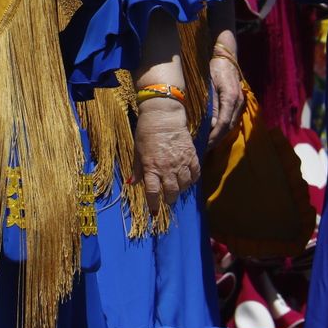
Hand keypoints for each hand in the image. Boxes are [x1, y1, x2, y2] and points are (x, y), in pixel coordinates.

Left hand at [133, 98, 199, 219]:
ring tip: (177, 189)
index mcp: (151, 167)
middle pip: (171, 192)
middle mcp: (167, 168)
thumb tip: (132, 183)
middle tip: (167, 199)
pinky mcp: (192, 156)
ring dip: (180, 190)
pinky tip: (188, 179)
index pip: (152, 192)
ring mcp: (181, 162)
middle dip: (169, 199)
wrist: (163, 116)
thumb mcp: (138, 151)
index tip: (154, 211)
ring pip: (184, 185)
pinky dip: (192, 180)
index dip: (153, 204)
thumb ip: (138, 169)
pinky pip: (195, 174)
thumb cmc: (146, 133)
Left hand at [208, 45, 244, 143]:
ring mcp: (240, 102)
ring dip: (220, 136)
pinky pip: (231, 119)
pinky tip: (213, 133)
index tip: (204, 144)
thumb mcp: (208, 84)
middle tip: (203, 148)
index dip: (214, 136)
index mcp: (231, 97)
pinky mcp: (238, 102)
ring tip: (206, 144)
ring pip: (231, 124)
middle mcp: (239, 101)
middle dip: (216, 139)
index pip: (224, 123)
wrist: (225, 56)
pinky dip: (223, 128)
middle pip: (229, 127)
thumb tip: (212, 125)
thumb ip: (211, 104)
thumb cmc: (213, 67)